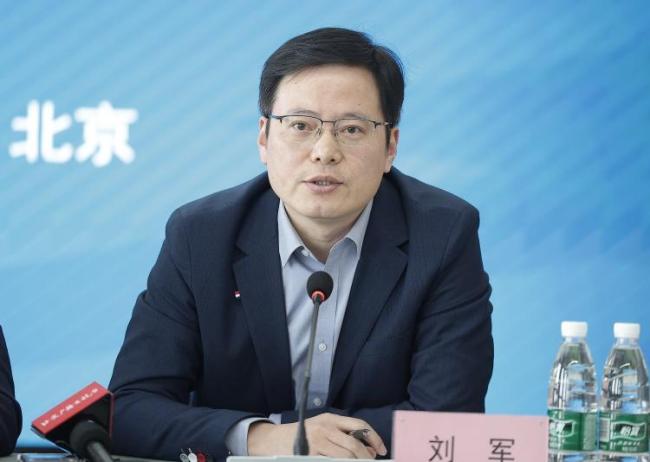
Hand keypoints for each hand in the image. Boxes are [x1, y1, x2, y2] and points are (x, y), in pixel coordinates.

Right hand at [247, 412, 386, 458]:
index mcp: (330, 419)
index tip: (382, 450)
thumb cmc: (301, 435)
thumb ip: (342, 434)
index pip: (359, 425)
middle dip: (367, 458)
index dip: (374, 438)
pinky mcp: (309, 455)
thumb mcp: (321, 427)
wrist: (273, 441)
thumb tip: (368, 449)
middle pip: (354, 445)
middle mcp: (325, 428)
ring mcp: (317, 443)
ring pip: (346, 457)